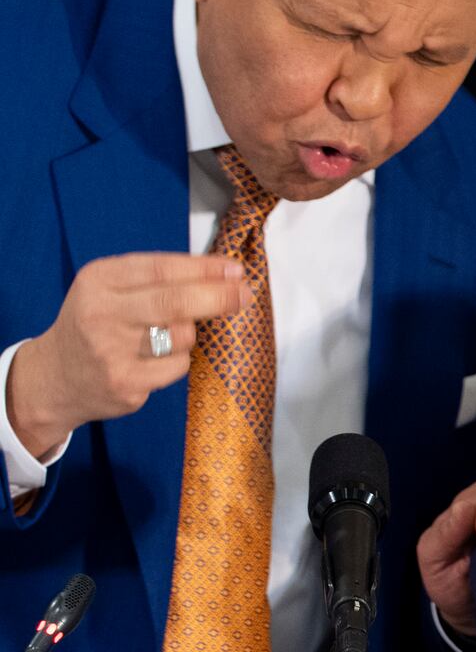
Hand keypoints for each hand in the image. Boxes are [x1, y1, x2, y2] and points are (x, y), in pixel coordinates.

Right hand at [7, 253, 249, 456]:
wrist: (54, 377)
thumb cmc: (97, 324)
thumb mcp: (111, 289)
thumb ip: (158, 278)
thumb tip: (225, 273)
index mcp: (98, 281)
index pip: (161, 268)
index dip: (205, 268)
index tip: (236, 269)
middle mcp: (100, 313)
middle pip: (175, 301)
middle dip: (219, 297)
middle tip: (245, 294)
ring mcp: (110, 350)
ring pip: (182, 335)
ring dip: (188, 334)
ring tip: (163, 336)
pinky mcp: (124, 382)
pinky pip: (177, 366)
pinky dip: (178, 361)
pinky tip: (154, 361)